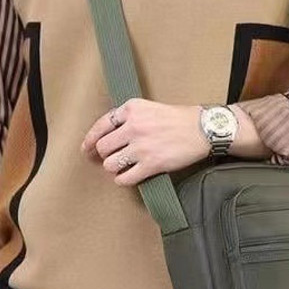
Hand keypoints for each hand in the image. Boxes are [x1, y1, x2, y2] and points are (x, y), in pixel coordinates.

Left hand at [80, 98, 209, 185]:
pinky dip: (124, 180)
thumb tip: (108, 136)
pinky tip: (130, 176)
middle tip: (115, 157)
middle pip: (103, 147)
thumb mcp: (150, 108)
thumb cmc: (179, 119)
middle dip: (107, 155)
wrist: (203, 129)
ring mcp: (141, 146)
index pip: (101, 125)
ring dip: (115, 168)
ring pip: (110, 164)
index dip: (90, 140)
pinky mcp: (151, 164)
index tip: (86, 148)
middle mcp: (133, 126)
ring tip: (125, 166)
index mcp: (131, 109)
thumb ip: (129, 118)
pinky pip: (125, 178)